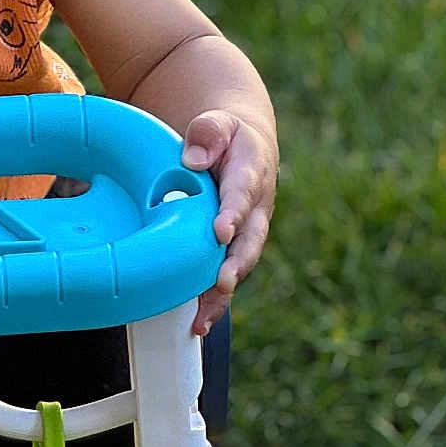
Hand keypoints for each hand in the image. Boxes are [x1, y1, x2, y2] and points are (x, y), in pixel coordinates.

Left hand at [181, 109, 277, 334]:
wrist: (241, 148)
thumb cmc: (225, 136)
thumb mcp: (218, 122)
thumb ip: (209, 133)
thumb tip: (192, 160)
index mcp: (250, 174)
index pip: (242, 194)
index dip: (233, 213)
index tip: (220, 231)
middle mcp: (254, 210)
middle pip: (250, 241)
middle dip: (236, 263)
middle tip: (223, 282)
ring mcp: (246, 233)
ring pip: (238, 266)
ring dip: (222, 293)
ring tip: (202, 318)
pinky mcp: (233, 249)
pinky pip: (225, 277)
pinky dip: (214, 301)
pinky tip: (196, 324)